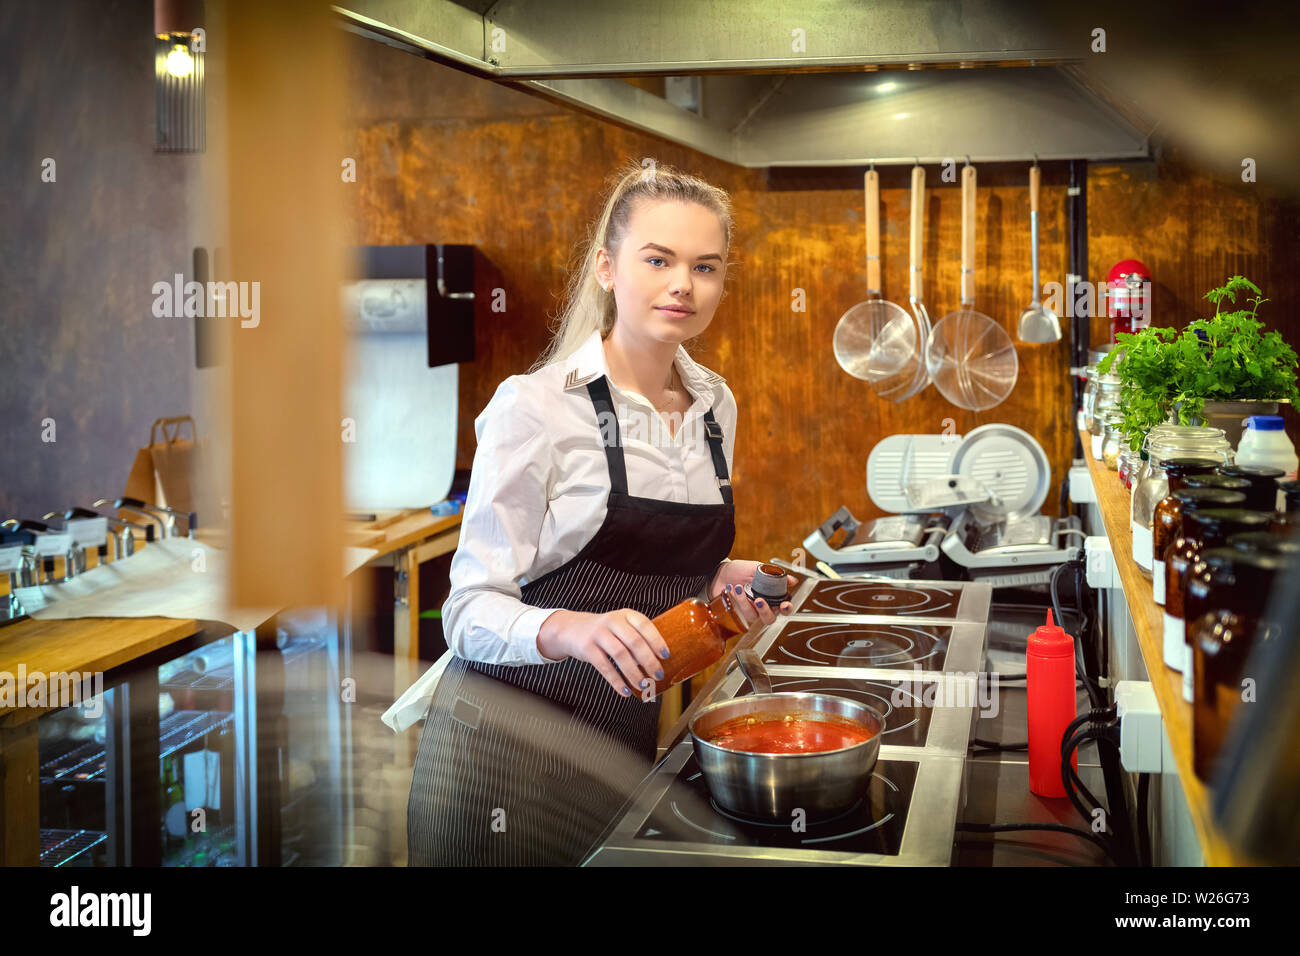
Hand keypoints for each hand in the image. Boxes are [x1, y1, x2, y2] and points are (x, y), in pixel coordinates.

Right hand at [535, 608, 669, 697]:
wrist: (572, 629)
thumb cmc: (605, 632)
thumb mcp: (621, 626)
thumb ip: (636, 638)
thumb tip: (656, 663)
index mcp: (625, 615)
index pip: (644, 625)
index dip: (657, 640)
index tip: (666, 656)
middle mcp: (612, 621)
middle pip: (634, 641)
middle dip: (648, 661)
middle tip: (658, 675)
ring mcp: (598, 634)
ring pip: (620, 654)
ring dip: (634, 673)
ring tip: (643, 685)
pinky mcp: (587, 648)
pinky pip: (604, 667)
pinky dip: (616, 681)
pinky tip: (625, 691)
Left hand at [708, 559, 795, 626]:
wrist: (719, 573)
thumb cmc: (740, 570)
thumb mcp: (757, 568)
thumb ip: (774, 574)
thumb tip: (793, 580)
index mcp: (771, 596)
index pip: (783, 607)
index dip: (787, 608)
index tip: (784, 605)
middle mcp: (762, 605)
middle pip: (770, 618)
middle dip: (765, 611)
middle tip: (759, 600)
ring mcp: (750, 610)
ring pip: (754, 616)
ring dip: (745, 602)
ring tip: (739, 587)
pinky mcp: (738, 613)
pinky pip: (740, 613)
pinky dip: (737, 600)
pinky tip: (732, 589)